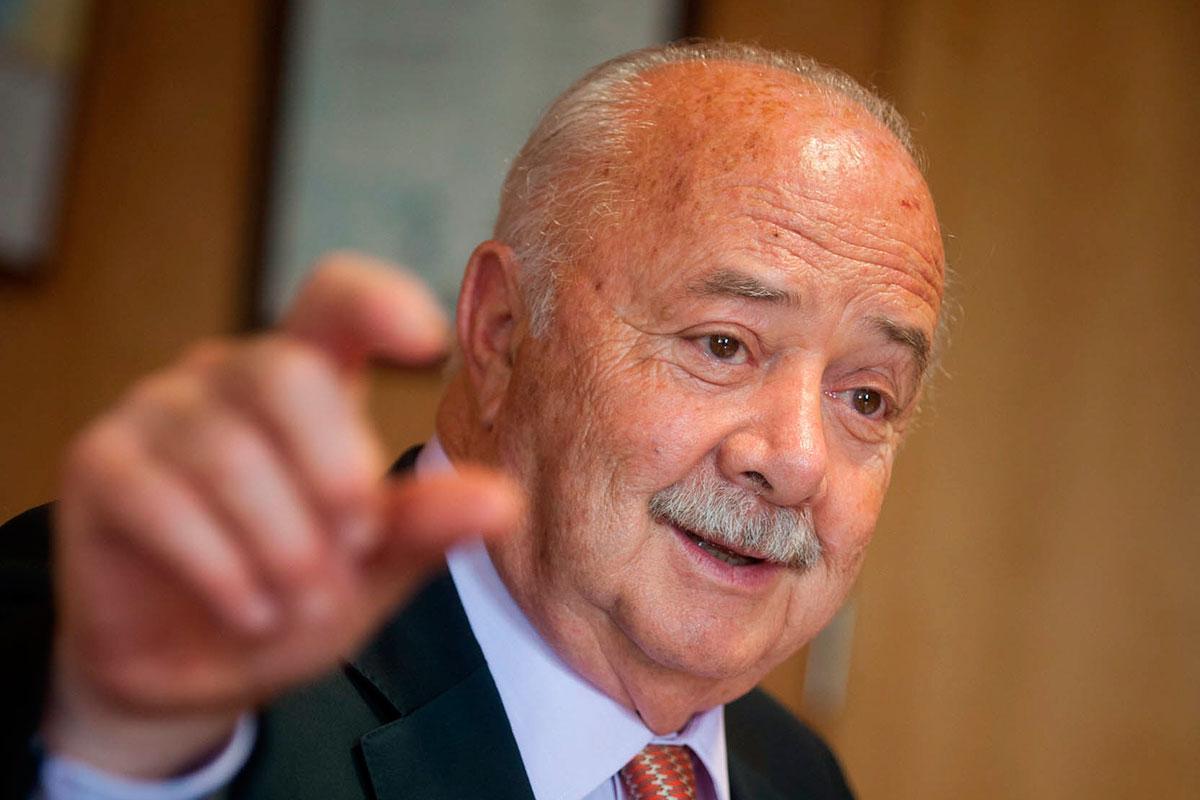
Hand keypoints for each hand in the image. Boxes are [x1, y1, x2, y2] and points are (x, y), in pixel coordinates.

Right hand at [42, 253, 521, 776]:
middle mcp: (230, 376)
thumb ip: (424, 526)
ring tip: (301, 604)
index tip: (429, 344)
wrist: (196, 667)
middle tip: (354, 550)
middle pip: (287, 373)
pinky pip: (161, 499)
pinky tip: (248, 612)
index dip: (379, 301)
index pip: (336, 298)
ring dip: (282, 546)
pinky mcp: (98, 463)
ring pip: (230, 452)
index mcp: (309, 379)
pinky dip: (220, 569)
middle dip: (335, 474)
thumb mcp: (373, 568)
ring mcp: (157, 411)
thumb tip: (503, 501)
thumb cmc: (296, 595)